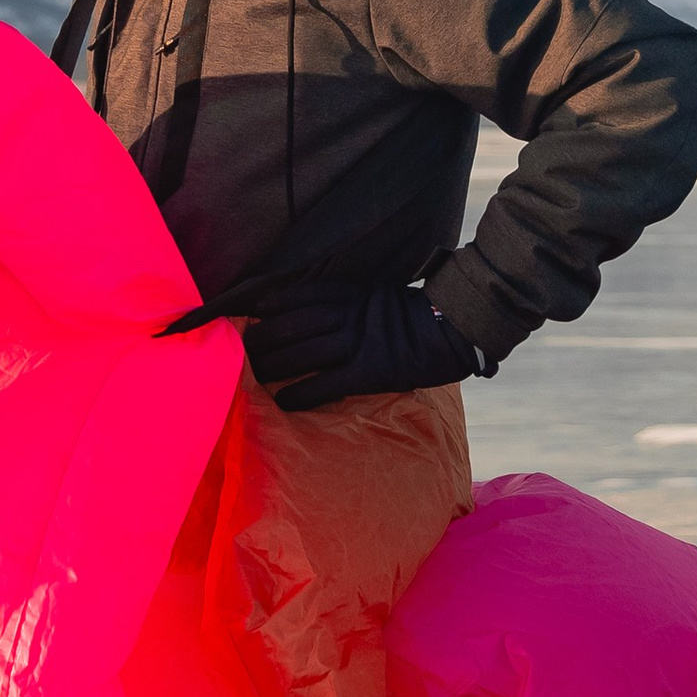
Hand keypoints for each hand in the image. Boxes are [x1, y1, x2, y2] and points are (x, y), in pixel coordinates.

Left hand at [242, 281, 482, 412]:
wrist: (455, 330)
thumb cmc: (417, 315)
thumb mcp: (380, 295)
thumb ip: (352, 300)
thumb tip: (321, 310)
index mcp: (352, 293)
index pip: (301, 294)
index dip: (271, 302)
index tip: (247, 309)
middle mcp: (350, 314)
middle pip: (294, 324)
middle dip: (263, 336)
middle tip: (240, 347)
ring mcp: (359, 342)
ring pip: (304, 352)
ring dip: (272, 365)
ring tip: (250, 373)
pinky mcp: (369, 371)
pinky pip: (327, 384)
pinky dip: (301, 393)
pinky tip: (281, 402)